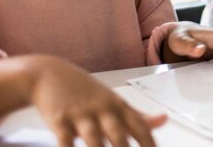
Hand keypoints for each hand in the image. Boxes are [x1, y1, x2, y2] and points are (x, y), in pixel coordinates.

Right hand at [27, 56, 164, 146]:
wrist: (48, 73)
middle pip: (118, 133)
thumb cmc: (84, 91)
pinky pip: (65, 141)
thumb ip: (137, 115)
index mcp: (117, 105)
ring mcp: (80, 114)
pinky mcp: (58, 120)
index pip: (139, 125)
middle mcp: (102, 109)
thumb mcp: (113, 100)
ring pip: (93, 139)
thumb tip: (164, 120)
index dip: (148, 142)